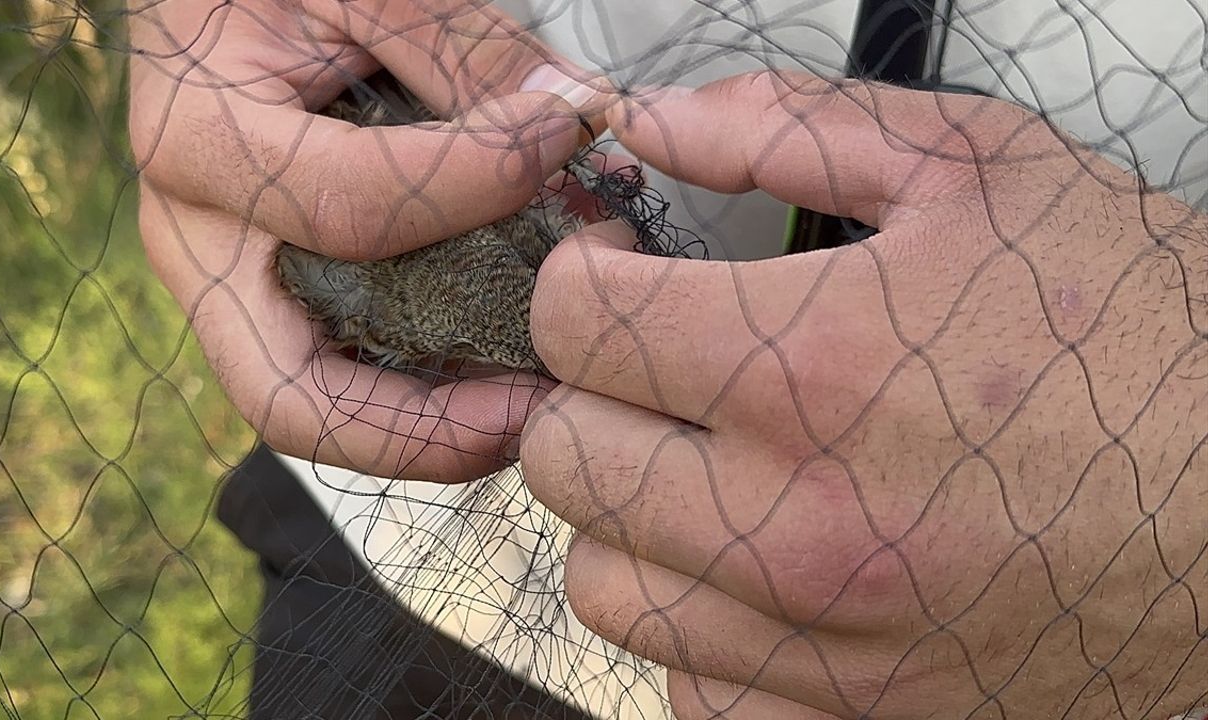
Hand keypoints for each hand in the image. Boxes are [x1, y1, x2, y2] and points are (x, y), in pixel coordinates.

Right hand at [129, 0, 601, 480]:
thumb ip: (468, 50)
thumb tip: (582, 114)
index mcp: (201, 147)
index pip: (357, 207)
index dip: (480, 182)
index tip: (566, 132)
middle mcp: (198, 243)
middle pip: (293, 400)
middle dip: (425, 432)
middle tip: (537, 412)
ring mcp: (229, 285)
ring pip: (319, 410)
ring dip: (433, 427)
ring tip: (538, 400)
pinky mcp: (270, 296)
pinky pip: (343, 372)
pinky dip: (424, 389)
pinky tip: (505, 362)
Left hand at [523, 72, 1207, 717]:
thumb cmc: (1146, 343)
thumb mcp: (986, 173)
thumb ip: (791, 131)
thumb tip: (655, 127)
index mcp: (814, 369)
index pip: (574, 322)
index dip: (585, 280)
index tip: (624, 279)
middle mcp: (797, 522)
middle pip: (563, 454)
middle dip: (592, 392)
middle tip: (658, 369)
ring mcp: (821, 641)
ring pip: (603, 583)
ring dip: (630, 512)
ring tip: (705, 467)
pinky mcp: (854, 719)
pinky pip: (685, 681)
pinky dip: (697, 618)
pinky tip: (759, 563)